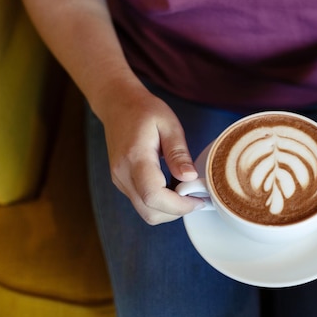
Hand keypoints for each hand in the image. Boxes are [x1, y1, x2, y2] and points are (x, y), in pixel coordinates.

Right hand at [96, 82, 203, 224]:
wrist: (117, 104)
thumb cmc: (145, 111)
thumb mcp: (169, 124)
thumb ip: (178, 153)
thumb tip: (190, 178)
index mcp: (135, 158)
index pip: (154, 196)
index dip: (179, 206)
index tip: (198, 200)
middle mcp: (123, 174)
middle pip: (150, 212)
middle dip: (176, 211)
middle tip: (196, 197)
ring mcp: (119, 180)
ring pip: (146, 212)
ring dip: (169, 209)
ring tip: (186, 190)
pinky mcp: (121, 182)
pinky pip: (142, 203)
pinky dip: (160, 203)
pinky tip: (172, 186)